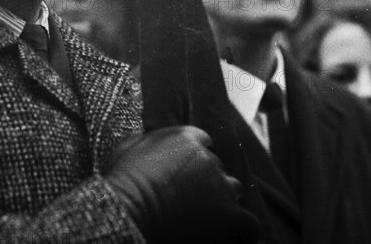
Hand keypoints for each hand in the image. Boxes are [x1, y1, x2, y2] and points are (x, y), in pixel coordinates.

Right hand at [105, 126, 260, 243]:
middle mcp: (209, 158)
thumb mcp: (126, 149)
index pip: (202, 142)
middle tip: (190, 202)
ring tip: (204, 221)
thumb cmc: (121, 184)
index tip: (185, 175)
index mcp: (185, 138)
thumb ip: (144, 140)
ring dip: (223, 203)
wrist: (128, 212)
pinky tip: (225, 238)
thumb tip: (146, 139)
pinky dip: (240, 232)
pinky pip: (249, 224)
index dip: (194, 160)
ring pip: (234, 191)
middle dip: (208, 182)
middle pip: (218, 168)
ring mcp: (222, 187)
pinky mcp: (233, 217)